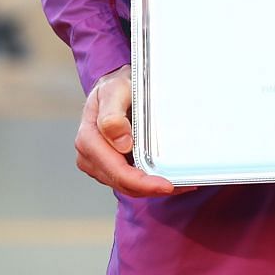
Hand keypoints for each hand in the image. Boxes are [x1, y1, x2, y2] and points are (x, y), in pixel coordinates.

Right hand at [76, 66, 181, 196]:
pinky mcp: (108, 166)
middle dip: (151, 189)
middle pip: (123, 183)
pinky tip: (168, 177)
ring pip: (126, 186)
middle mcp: (89, 156)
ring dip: (152, 188)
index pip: (116, 171)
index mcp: (89, 139)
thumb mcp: (115, 90)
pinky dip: (148, 182)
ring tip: (183, 182)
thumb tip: (122, 144)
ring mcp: (98, 163)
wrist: (113, 87)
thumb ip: (112, 115)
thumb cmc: (116, 86)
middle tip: (185, 185)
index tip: (167, 185)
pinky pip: (128, 180)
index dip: (141, 182)